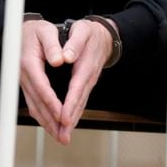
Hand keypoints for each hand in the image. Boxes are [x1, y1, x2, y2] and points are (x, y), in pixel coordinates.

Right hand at [19, 20, 65, 139]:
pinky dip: (42, 117)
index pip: (41, 87)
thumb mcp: (46, 31)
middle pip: (37, 103)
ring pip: (34, 107)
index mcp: (29, 62)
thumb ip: (53, 45)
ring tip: (60, 136)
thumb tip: (60, 60)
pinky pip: (33, 104)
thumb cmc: (36, 30)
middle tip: (63, 135)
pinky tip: (50, 125)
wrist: (21, 31)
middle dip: (51, 120)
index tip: (63, 115)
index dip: (52, 103)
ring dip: (46, 123)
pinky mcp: (26, 85)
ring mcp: (23, 82)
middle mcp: (23, 75)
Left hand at [57, 18, 114, 143]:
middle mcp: (88, 77)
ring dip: (71, 121)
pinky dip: (73, 114)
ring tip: (62, 136)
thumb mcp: (82, 31)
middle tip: (62, 136)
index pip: (77, 87)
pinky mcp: (85, 85)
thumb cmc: (90, 32)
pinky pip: (79, 102)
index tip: (63, 117)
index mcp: (86, 64)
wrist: (103, 35)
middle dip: (70, 119)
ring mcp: (88, 83)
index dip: (70, 103)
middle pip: (79, 101)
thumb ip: (74, 43)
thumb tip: (65, 57)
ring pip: (80, 105)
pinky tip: (65, 124)